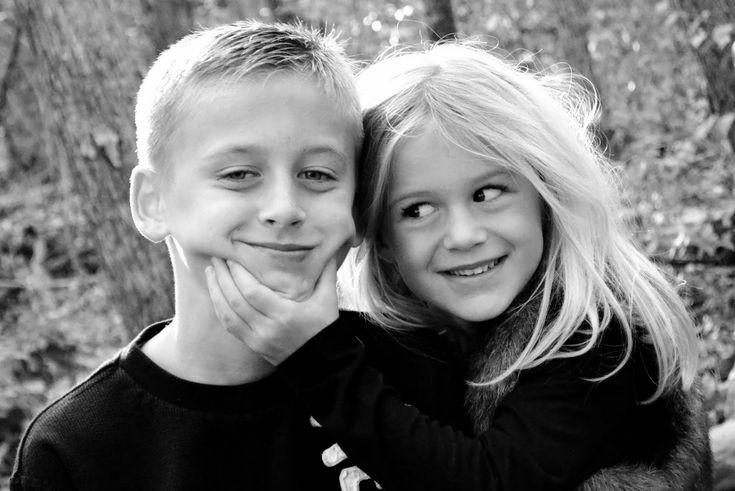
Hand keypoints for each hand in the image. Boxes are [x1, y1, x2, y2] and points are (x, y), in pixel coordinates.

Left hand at [206, 257, 339, 364]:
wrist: (321, 362)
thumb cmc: (324, 328)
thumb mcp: (328, 299)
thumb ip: (326, 272)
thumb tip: (328, 247)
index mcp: (285, 314)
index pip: (253, 292)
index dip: (238, 274)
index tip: (232, 257)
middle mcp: (267, 328)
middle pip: (236, 300)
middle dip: (222, 277)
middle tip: (216, 257)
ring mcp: (258, 338)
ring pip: (228, 314)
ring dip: (215, 291)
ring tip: (210, 272)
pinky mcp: (252, 345)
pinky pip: (229, 326)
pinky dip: (220, 308)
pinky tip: (216, 294)